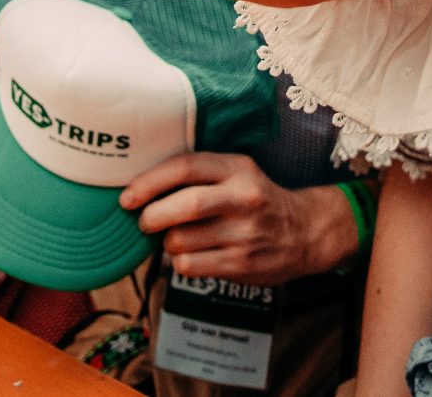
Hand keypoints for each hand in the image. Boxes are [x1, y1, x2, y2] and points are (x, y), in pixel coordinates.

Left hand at [121, 154, 352, 286]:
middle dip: (152, 216)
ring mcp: (244, 233)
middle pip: (185, 205)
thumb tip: (142, 188)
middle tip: (145, 221)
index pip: (187, 167)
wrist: (304, 232)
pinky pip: (190, 265)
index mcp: (237, 168)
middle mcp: (243, 198)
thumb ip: (199, 175)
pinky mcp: (241, 264)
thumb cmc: (258, 201)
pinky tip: (191, 255)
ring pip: (181, 239)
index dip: (150, 181)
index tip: (127, 196)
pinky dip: (180, 262)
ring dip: (166, 242)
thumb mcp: (237, 174)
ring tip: (176, 238)